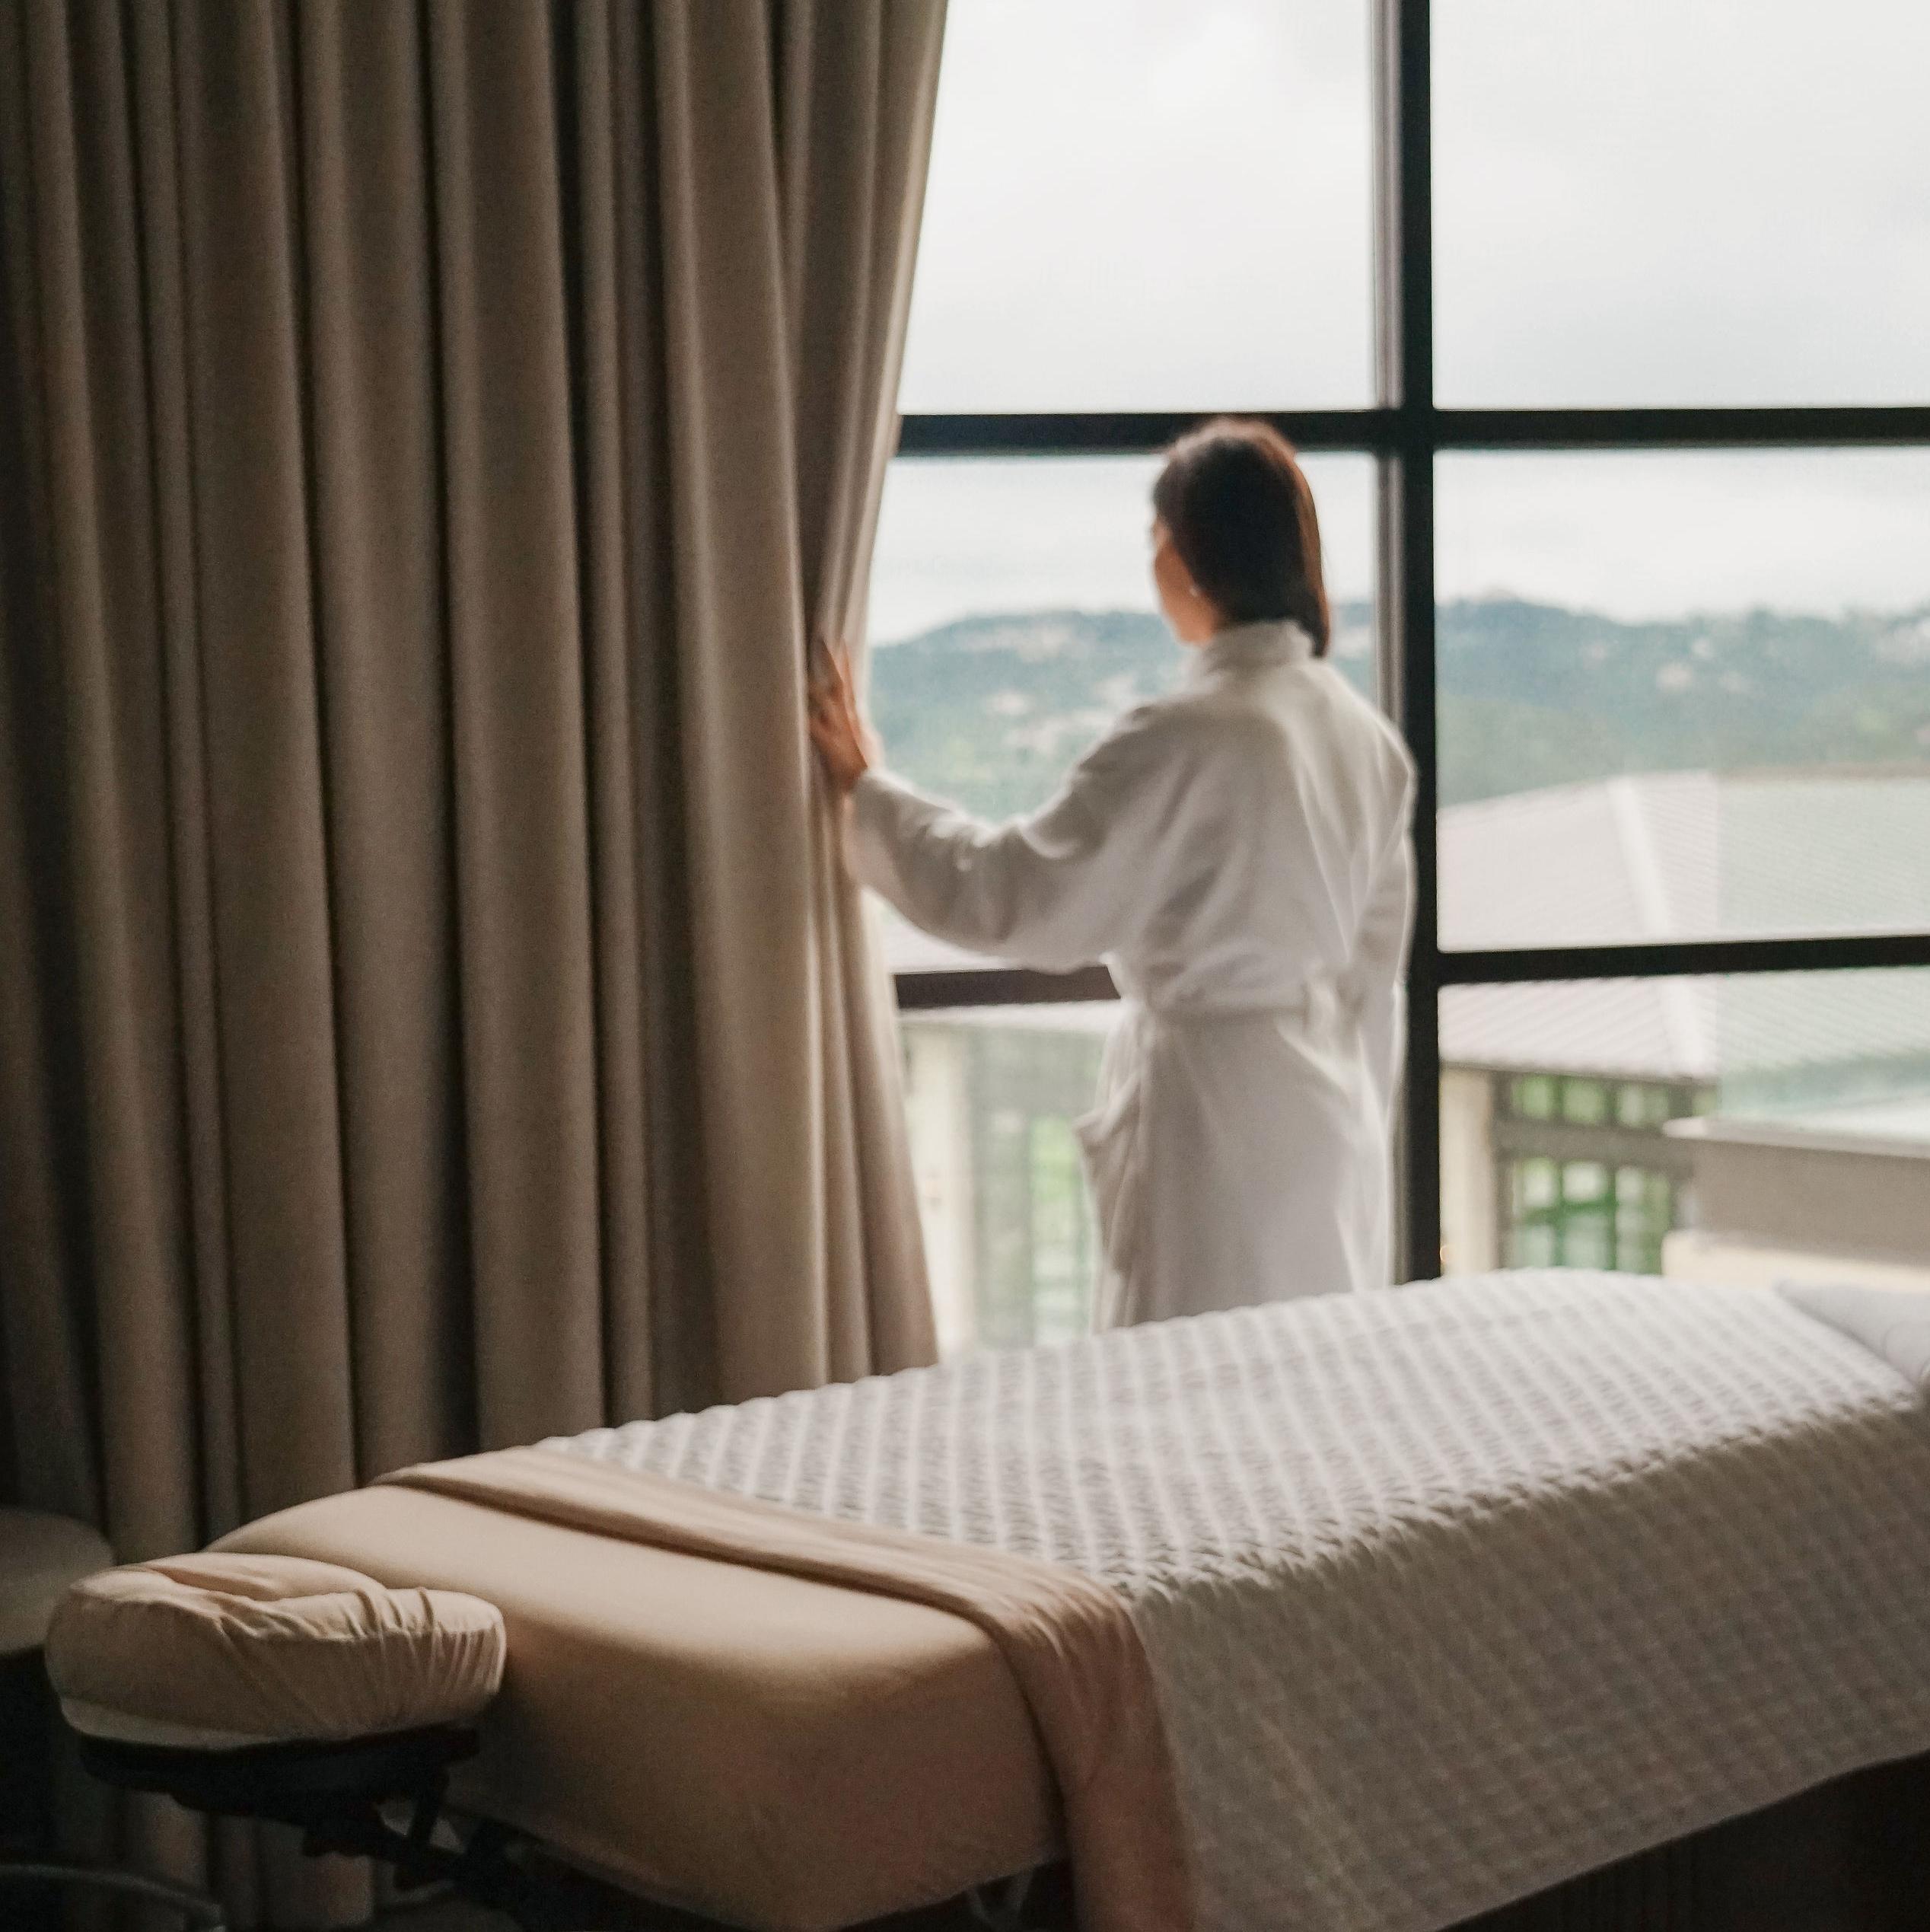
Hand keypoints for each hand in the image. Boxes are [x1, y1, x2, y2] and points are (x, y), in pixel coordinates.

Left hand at [807, 645, 877, 798]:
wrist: (872, 788)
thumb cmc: (870, 771)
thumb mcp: (870, 743)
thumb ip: (861, 726)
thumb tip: (860, 714)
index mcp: (856, 719)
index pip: (850, 686)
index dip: (846, 665)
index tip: (842, 645)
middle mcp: (848, 719)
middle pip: (839, 683)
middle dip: (831, 661)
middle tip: (823, 639)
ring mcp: (839, 730)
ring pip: (824, 699)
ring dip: (811, 684)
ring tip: (796, 666)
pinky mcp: (829, 744)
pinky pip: (811, 726)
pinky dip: (801, 716)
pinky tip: (788, 703)